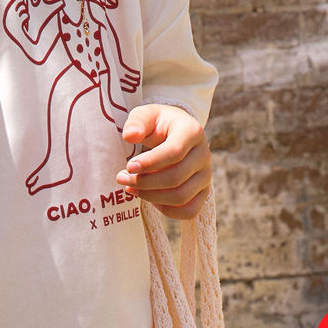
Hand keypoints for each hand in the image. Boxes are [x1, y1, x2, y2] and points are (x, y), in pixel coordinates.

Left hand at [118, 104, 210, 219]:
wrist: (175, 134)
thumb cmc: (158, 124)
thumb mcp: (146, 115)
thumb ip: (137, 122)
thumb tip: (130, 136)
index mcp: (192, 131)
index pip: (174, 153)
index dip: (150, 163)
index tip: (128, 167)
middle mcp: (204, 155)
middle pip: (175, 178)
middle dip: (145, 182)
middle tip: (122, 179)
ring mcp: (205, 176)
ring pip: (181, 197)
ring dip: (151, 197)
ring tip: (131, 188)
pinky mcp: (203, 192)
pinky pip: (189, 211)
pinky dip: (168, 211)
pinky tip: (151, 199)